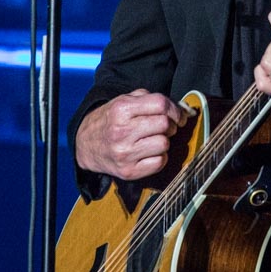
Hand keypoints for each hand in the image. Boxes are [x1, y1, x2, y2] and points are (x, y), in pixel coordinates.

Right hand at [75, 88, 191, 180]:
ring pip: (164, 144)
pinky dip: (159, 157)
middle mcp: (122, 131)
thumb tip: (185, 110)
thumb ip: (152, 99)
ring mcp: (124, 153)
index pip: (160, 104)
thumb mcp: (124, 101)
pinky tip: (149, 152)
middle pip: (164, 124)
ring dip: (164, 141)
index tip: (178, 115)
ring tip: (153, 139)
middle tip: (164, 127)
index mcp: (121, 109)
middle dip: (170, 125)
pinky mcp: (128, 171)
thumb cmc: (112, 120)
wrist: (86, 145)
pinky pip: (159, 163)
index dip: (175, 109)